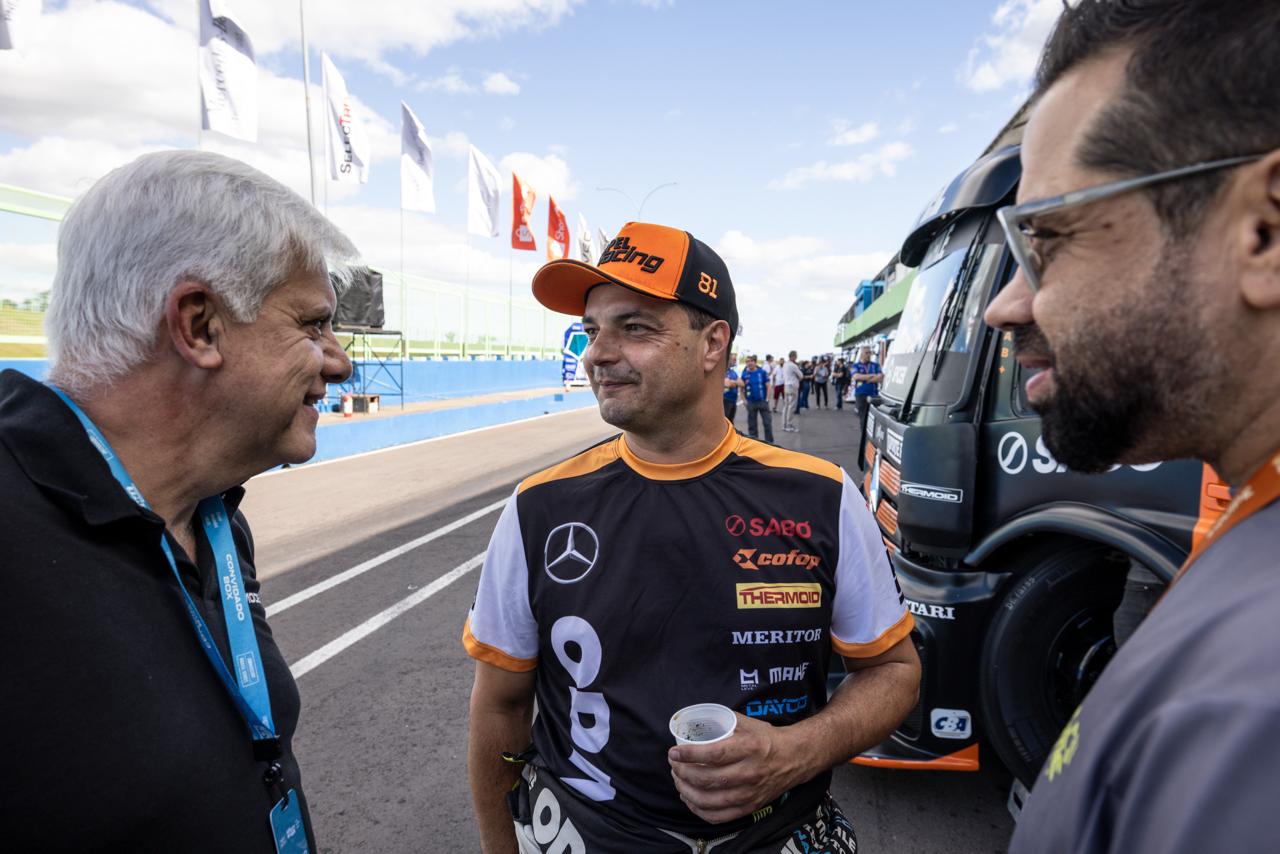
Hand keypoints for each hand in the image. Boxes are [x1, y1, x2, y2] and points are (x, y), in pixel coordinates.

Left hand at [667, 714, 804, 823]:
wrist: (796, 758)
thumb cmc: (768, 739)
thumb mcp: (748, 723)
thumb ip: (723, 721)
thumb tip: (695, 721)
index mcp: (750, 748)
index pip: (714, 754)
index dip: (690, 755)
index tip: (674, 752)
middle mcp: (750, 772)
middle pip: (708, 778)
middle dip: (683, 773)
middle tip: (674, 765)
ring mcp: (750, 793)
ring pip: (710, 800)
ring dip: (687, 791)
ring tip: (678, 781)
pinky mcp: (750, 807)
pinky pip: (719, 816)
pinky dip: (699, 810)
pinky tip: (690, 799)